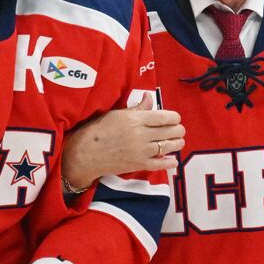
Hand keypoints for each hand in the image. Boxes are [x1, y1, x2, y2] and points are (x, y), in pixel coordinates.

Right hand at [60, 93, 183, 191]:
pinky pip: (159, 164)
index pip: (163, 117)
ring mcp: (141, 151)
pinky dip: (169, 162)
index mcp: (135, 119)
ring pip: (167, 147)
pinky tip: (174, 160)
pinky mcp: (138, 165)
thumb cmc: (97, 130)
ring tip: (179, 142)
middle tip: (180, 130)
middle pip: (168, 131)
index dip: (174, 118)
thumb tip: (149, 97)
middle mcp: (141, 135)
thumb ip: (136, 108)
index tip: (176, 118)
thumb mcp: (116, 114)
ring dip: (176, 144)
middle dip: (178, 130)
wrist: (84, 155)